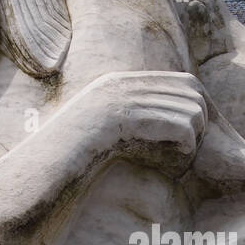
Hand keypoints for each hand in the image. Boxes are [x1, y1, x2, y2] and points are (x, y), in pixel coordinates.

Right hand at [71, 71, 207, 177]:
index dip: (195, 105)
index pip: (184, 81)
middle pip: (192, 92)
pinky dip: (185, 146)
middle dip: (199, 122)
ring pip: (192, 111)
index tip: (193, 131)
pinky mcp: (129, 120)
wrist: (46, 164)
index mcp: (120, 83)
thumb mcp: (100, 127)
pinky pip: (181, 127)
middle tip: (190, 146)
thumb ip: (127, 117)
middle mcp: (125, 85)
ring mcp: (126, 100)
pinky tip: (176, 158)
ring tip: (182, 155)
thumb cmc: (70, 156)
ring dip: (194, 137)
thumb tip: (159, 124)